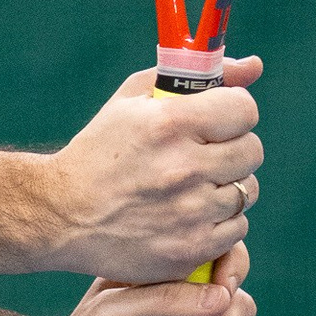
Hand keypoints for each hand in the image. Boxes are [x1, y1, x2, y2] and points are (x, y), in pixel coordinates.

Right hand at [50, 57, 261, 278]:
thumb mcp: (135, 100)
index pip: (244, 110)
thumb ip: (196, 76)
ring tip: (193, 188)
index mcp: (168, 124)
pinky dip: (219, 223)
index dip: (234, 112)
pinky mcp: (189, 250)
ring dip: (226, 187)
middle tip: (204, 155)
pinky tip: (189, 216)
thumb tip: (254, 66)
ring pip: (246, 192)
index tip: (218, 121)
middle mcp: (183, 168)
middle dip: (232, 149)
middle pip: (251, 151)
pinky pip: (236, 230)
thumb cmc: (99, 151)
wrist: (60, 215)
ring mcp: (188, 213)